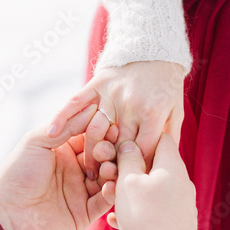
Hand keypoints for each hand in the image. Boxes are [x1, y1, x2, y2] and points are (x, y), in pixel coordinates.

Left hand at [0, 105, 116, 229]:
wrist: (6, 214)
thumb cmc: (16, 174)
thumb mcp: (36, 142)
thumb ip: (65, 126)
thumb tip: (92, 108)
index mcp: (64, 151)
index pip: (91, 137)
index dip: (101, 132)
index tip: (110, 127)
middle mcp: (75, 170)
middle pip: (103, 156)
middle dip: (108, 151)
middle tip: (105, 150)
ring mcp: (82, 191)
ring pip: (108, 178)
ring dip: (113, 170)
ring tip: (108, 168)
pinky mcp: (85, 213)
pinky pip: (105, 202)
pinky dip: (111, 193)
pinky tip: (110, 186)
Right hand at [47, 60, 184, 177]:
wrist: (155, 47)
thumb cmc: (167, 84)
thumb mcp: (176, 111)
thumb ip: (169, 138)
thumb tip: (160, 165)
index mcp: (153, 113)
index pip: (142, 150)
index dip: (136, 168)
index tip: (129, 181)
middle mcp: (131, 105)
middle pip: (117, 145)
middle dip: (111, 166)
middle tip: (104, 183)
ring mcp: (111, 94)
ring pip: (95, 130)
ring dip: (89, 152)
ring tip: (87, 170)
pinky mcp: (97, 84)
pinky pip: (76, 101)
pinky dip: (63, 115)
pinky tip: (53, 131)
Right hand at [106, 133, 197, 229]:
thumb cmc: (147, 217)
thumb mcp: (129, 183)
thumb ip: (128, 159)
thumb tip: (129, 144)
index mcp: (172, 165)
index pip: (160, 137)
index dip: (139, 139)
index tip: (121, 148)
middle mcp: (180, 181)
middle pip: (152, 165)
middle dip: (128, 171)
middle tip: (110, 180)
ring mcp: (180, 202)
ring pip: (150, 189)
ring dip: (129, 193)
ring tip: (111, 204)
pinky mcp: (176, 220)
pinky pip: (153, 208)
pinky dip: (137, 211)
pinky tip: (117, 222)